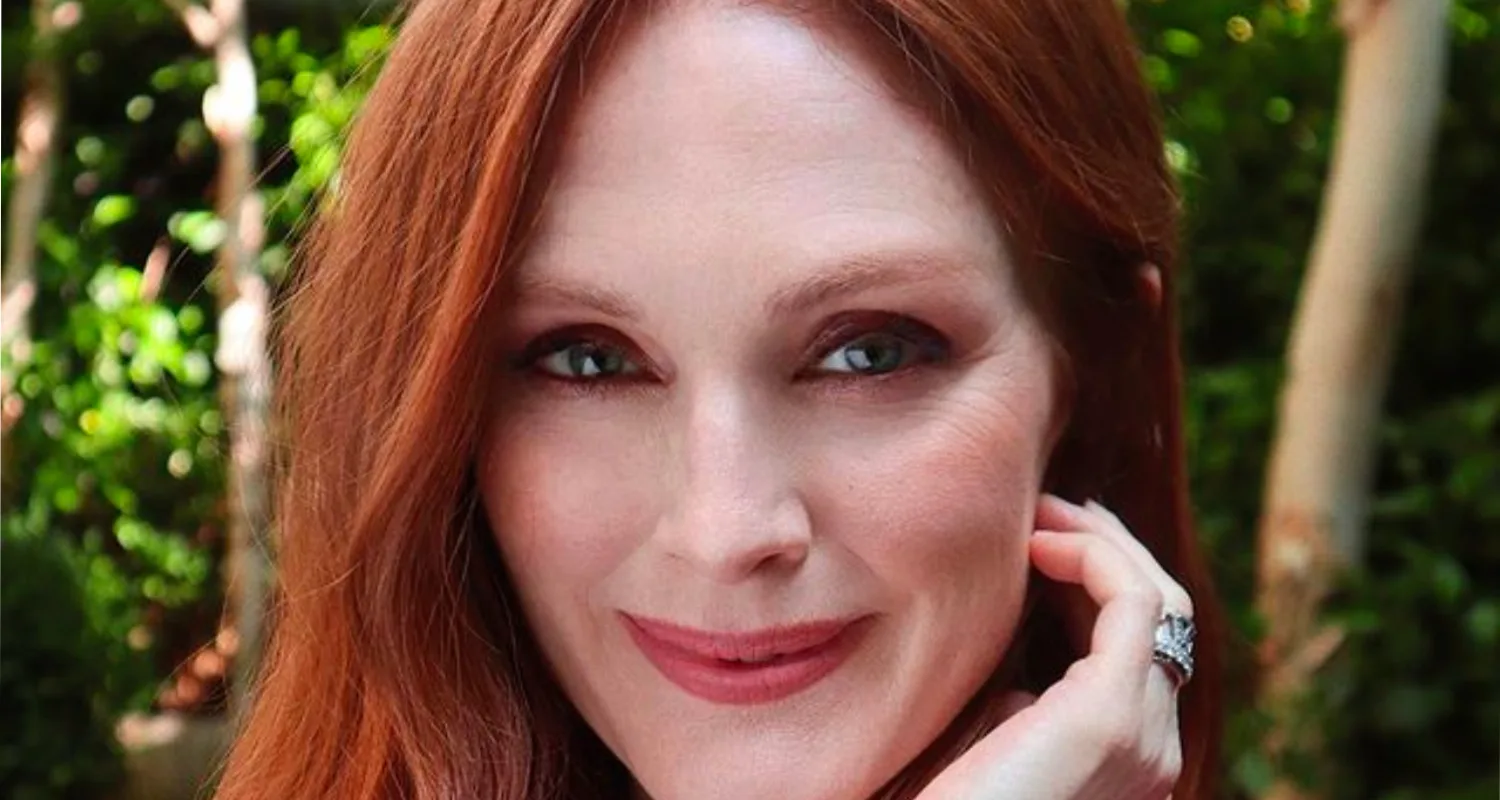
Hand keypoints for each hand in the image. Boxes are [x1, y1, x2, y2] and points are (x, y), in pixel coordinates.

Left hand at [915, 495, 1192, 799]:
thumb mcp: (997, 747)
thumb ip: (1026, 711)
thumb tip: (1025, 676)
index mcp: (1129, 756)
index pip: (1141, 646)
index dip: (1102, 581)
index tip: (1045, 541)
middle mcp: (1154, 749)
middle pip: (1162, 617)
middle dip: (1111, 549)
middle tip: (1052, 508)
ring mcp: (1142, 734)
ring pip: (1156, 599)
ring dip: (1101, 540)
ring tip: (1042, 513)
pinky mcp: (1111, 715)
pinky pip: (1133, 601)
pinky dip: (1093, 554)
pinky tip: (1040, 541)